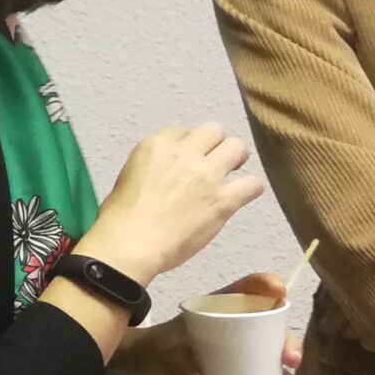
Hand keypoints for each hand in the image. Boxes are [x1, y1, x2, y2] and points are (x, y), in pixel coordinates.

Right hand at [82, 124, 264, 287]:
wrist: (132, 243)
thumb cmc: (120, 216)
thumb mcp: (129, 175)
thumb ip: (154, 165)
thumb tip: (167, 173)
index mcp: (157, 146)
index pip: (183, 131)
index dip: (188, 146)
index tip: (186, 160)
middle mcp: (185, 154)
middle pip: (214, 130)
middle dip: (215, 144)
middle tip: (213, 162)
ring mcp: (207, 175)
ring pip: (237, 147)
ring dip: (235, 159)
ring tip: (230, 175)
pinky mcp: (223, 200)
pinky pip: (253, 184)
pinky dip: (250, 188)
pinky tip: (241, 196)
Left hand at [109, 275, 315, 374]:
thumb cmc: (157, 352)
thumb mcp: (164, 355)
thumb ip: (179, 367)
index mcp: (219, 310)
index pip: (245, 291)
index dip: (264, 287)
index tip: (279, 291)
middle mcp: (237, 329)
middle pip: (269, 330)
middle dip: (285, 341)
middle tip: (290, 358)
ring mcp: (242, 355)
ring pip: (273, 360)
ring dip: (289, 373)